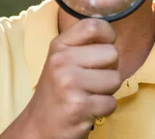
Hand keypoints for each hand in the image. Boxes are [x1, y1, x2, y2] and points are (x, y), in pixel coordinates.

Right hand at [0, 19, 121, 138]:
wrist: (38, 127)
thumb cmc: (59, 91)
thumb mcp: (63, 60)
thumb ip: (84, 44)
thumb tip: (112, 34)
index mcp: (59, 46)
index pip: (94, 25)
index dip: (108, 36)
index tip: (103, 48)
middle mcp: (62, 61)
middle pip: (113, 54)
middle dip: (109, 70)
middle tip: (90, 82)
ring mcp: (69, 83)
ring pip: (116, 79)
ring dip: (107, 92)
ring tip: (88, 95)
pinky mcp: (78, 106)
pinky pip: (111, 103)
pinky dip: (103, 110)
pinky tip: (86, 110)